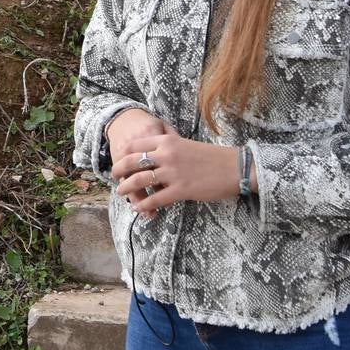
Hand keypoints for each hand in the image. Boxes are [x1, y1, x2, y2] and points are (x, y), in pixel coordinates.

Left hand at [111, 129, 240, 217]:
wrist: (235, 167)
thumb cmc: (212, 157)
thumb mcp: (185, 145)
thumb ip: (167, 149)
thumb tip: (152, 159)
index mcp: (167, 141)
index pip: (135, 144)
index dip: (122, 153)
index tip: (117, 160)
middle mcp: (166, 154)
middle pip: (131, 161)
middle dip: (118, 170)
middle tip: (114, 177)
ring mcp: (173, 172)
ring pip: (139, 180)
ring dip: (126, 188)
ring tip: (121, 193)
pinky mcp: (181, 189)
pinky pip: (156, 199)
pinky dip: (144, 205)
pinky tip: (139, 209)